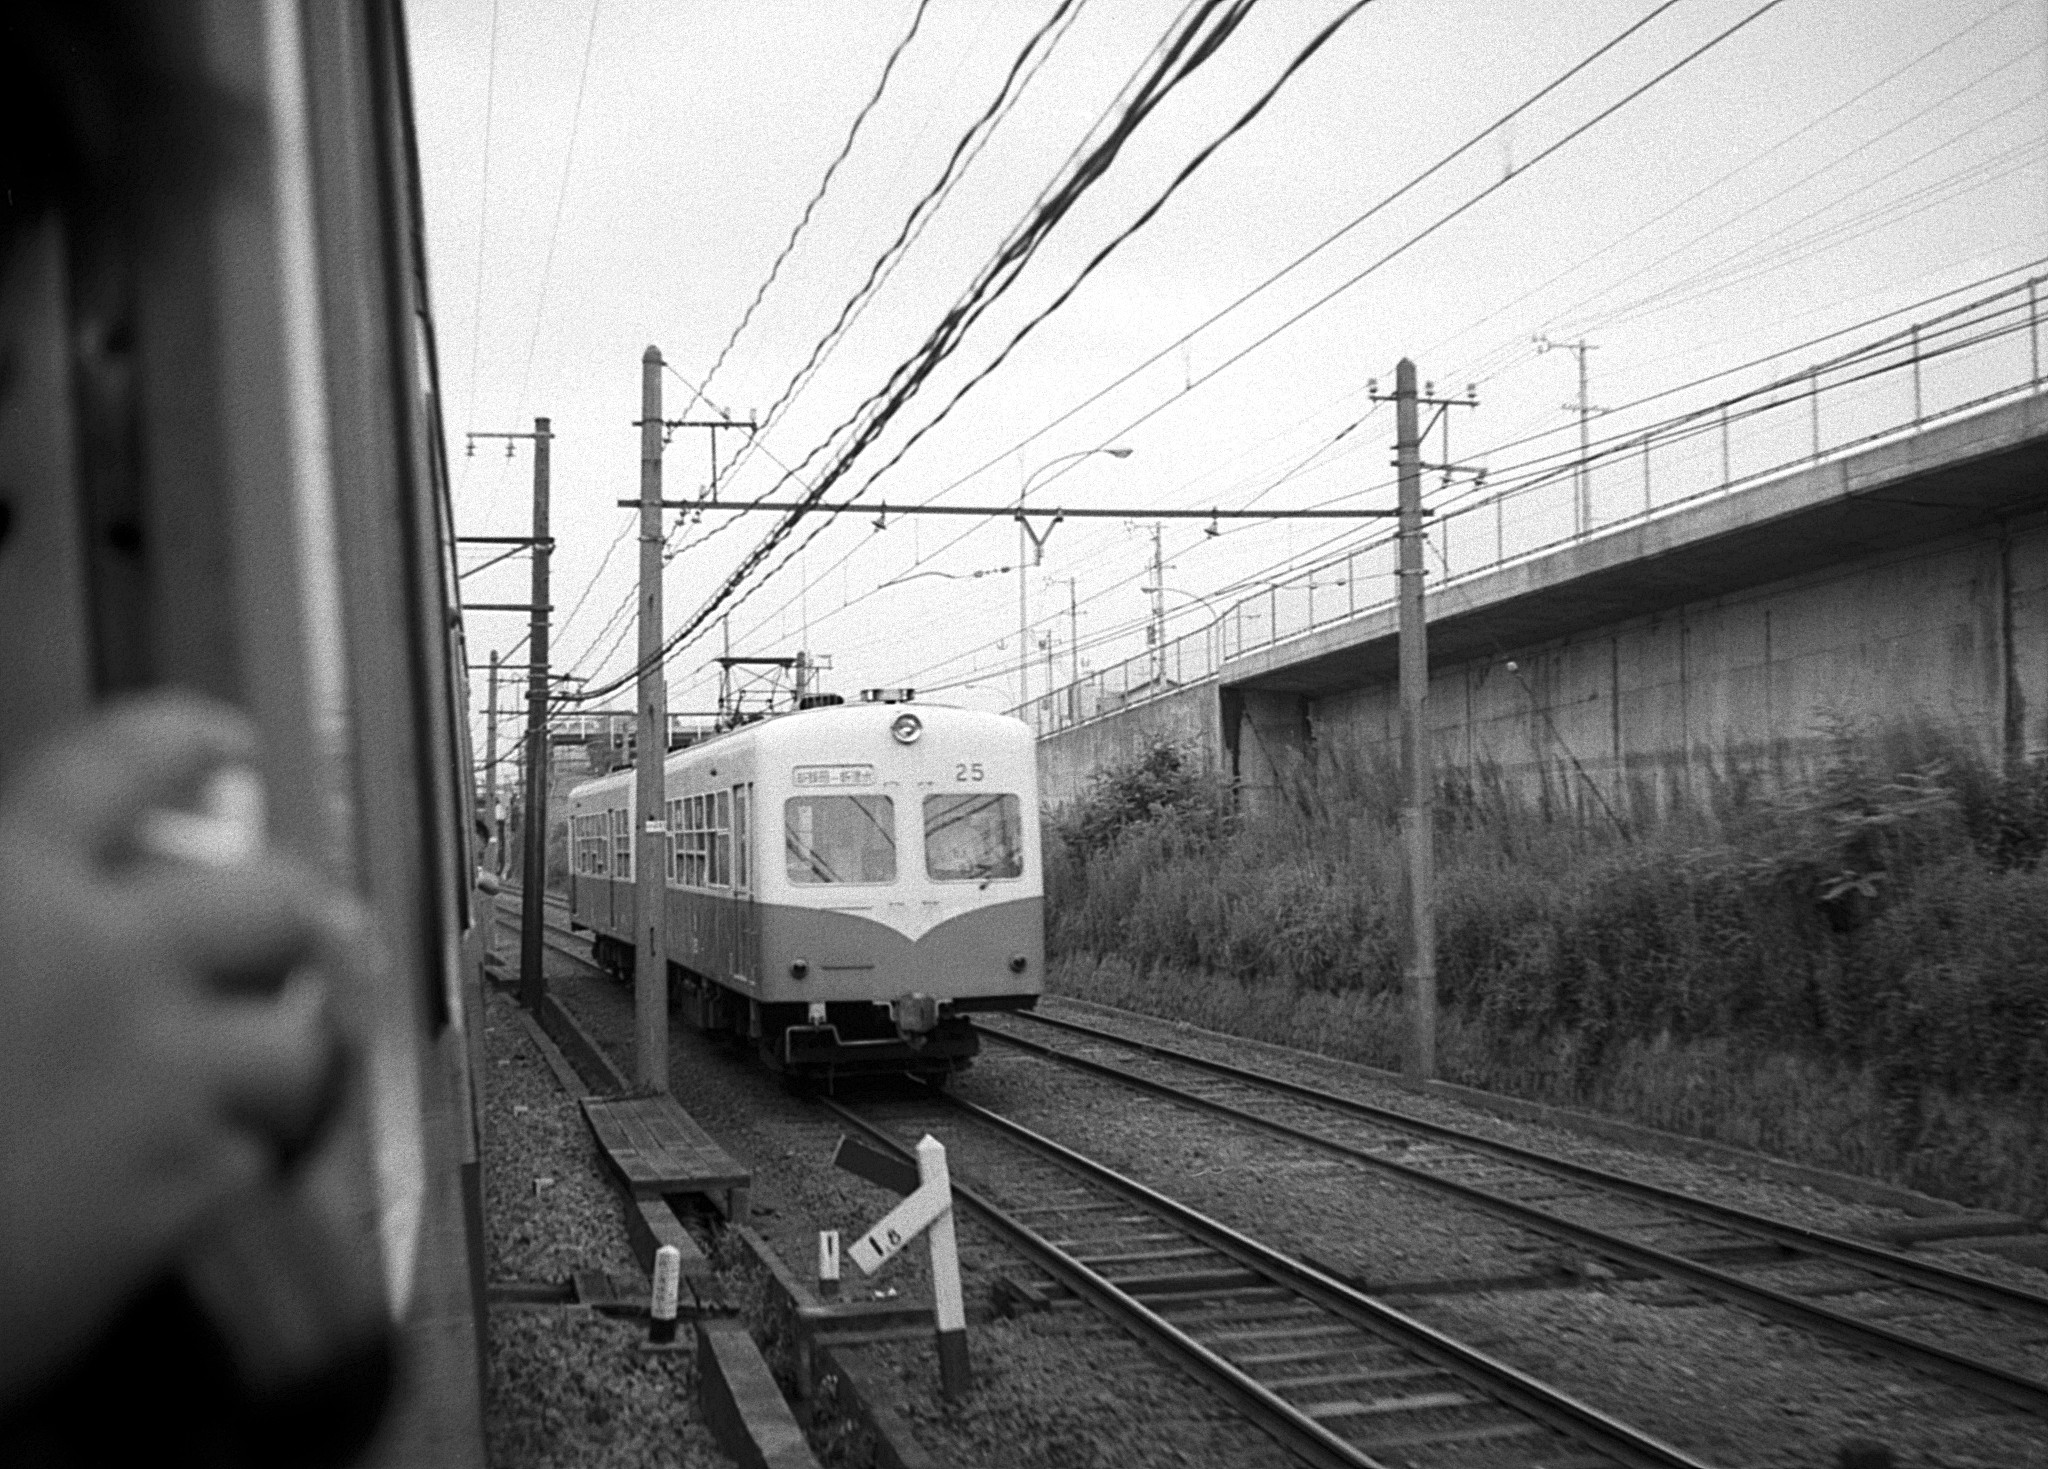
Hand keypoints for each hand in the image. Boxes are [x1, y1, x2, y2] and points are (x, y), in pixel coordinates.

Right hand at [0, 694, 351, 1407]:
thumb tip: (25, 883)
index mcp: (11, 891)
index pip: (124, 766)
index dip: (185, 742)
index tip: (224, 745)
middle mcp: (111, 966)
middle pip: (275, 902)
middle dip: (289, 919)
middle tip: (284, 938)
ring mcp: (163, 1079)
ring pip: (300, 1040)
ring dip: (287, 1054)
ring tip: (258, 1069)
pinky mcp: (187, 1190)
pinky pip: (263, 1154)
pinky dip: (245, 1158)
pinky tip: (204, 1167)